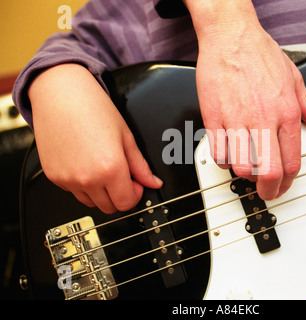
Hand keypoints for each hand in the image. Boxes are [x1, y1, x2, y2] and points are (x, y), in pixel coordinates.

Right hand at [29, 64, 162, 213]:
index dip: (135, 194)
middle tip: (121, 175)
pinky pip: (73, 191)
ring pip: (91, 202)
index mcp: (110, 169)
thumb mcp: (125, 136)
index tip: (135, 183)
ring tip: (102, 167)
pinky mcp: (54, 177)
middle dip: (120, 194)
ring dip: (101, 192)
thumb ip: (140, 165)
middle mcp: (87, 178)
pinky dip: (82, 184)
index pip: (127, 203)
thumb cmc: (92, 108)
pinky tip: (86, 163)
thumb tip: (153, 182)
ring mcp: (68, 179)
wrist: (60, 94)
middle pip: (110, 207)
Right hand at [184, 0, 305, 199]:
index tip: (282, 187)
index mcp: (286, 113)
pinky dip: (224, 160)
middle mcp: (263, 119)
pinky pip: (219, 153)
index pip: (291, 163)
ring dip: (244, 174)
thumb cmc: (260, 55)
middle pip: (268, 172)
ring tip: (246, 168)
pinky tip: (229, 153)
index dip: (287, 184)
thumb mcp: (295, 78)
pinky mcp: (214, 117)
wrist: (231, 36)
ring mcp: (236, 120)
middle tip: (265, 191)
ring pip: (242, 167)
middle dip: (268, 190)